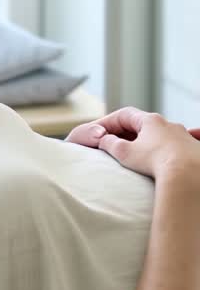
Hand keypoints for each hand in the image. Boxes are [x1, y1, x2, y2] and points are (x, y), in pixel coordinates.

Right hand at [65, 106, 199, 180]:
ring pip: (160, 135)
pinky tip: (164, 158)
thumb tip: (103, 140)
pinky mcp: (192, 150)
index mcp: (151, 120)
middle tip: (115, 143)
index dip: (109, 122)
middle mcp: (168, 124)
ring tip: (138, 155)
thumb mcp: (125, 153)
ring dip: (147, 142)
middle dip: (128, 132)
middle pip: (143, 124)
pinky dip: (166, 150)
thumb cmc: (156, 162)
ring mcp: (182, 136)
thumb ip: (110, 144)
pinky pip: (176, 146)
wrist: (187, 175)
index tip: (100, 132)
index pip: (125, 114)